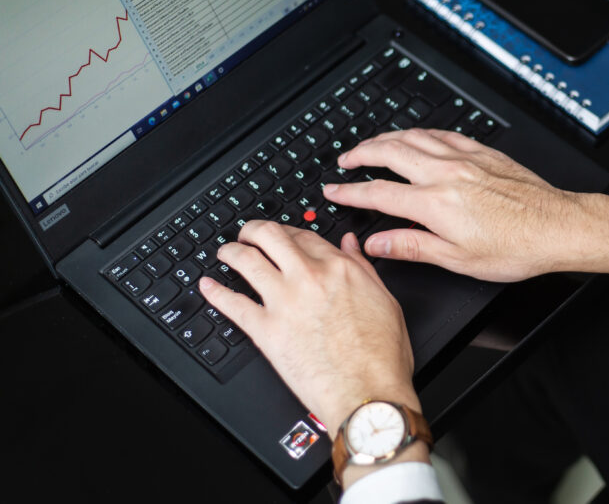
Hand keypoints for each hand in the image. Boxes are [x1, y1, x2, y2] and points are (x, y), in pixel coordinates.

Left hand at [198, 222, 417, 438]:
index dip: (290, 232)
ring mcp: (284, 302)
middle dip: (253, 230)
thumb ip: (363, 267)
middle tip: (248, 234)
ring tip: (227, 252)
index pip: (305, 236)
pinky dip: (215, 292)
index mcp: (339, 269)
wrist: (366, 393)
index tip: (284, 236)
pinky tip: (208, 286)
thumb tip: (351, 245)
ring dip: (232, 252)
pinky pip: (232, 304)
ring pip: (246, 261)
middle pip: (270, 236)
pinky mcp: (265, 331)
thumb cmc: (380, 356)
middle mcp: (308, 278)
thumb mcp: (385, 300)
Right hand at [323, 128, 608, 280]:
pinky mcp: (484, 153)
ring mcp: (466, 159)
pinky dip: (421, 133)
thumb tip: (376, 245)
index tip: (333, 191)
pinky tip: (417, 136)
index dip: (349, 193)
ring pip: (415, 137)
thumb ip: (411, 247)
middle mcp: (447, 174)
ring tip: (371, 144)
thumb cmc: (516, 248)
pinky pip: (444, 134)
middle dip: (360, 154)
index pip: (378, 194)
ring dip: (386, 138)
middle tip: (343, 161)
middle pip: (390, 153)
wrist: (558, 227)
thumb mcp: (458, 260)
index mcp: (436, 204)